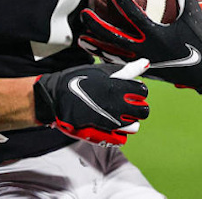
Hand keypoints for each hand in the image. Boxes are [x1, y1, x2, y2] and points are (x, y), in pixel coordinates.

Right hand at [33, 59, 149, 145]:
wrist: (55, 98)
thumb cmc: (76, 80)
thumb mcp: (101, 70)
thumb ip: (126, 70)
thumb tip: (145, 63)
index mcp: (118, 87)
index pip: (143, 91)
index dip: (138, 90)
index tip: (131, 90)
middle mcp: (117, 105)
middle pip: (143, 111)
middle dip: (138, 107)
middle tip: (127, 104)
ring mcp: (111, 122)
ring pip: (135, 126)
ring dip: (129, 121)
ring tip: (117, 114)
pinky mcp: (103, 134)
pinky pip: (122, 137)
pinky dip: (118, 132)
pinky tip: (110, 124)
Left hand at [80, 0, 201, 93]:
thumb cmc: (199, 40)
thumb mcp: (194, 16)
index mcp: (158, 36)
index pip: (134, 16)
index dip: (122, 2)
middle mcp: (146, 50)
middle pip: (115, 37)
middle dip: (98, 25)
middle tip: (84, 13)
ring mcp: (142, 62)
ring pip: (114, 54)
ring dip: (97, 45)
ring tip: (81, 37)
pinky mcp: (142, 70)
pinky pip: (120, 64)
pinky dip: (106, 58)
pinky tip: (96, 51)